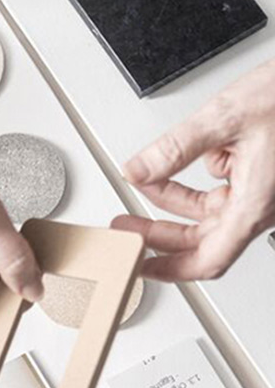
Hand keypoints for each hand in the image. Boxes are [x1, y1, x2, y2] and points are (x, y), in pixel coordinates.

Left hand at [113, 58, 274, 279]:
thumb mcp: (224, 117)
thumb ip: (174, 149)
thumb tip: (139, 170)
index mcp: (255, 204)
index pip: (208, 260)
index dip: (170, 270)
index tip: (140, 266)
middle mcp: (262, 204)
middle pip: (204, 238)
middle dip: (161, 232)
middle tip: (127, 227)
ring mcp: (264, 190)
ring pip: (210, 212)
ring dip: (175, 202)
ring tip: (143, 186)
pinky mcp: (264, 173)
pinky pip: (224, 188)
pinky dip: (197, 179)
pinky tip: (182, 160)